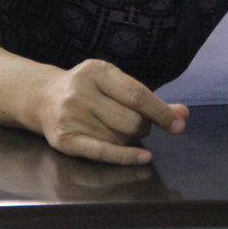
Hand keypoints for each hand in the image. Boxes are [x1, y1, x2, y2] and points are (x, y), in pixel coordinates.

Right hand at [37, 59, 188, 163]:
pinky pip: (102, 152)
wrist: (44, 97)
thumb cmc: (90, 90)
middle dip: (143, 126)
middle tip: (137, 124)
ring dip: (129, 139)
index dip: (160, 111)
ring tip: (117, 128)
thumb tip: (183, 115)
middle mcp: (81, 91)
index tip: (178, 124)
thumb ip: (149, 99)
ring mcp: (70, 116)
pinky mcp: (64, 140)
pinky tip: (143, 158)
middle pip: (131, 120)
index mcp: (97, 71)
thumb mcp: (115, 84)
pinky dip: (125, 157)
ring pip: (119, 137)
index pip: (137, 94)